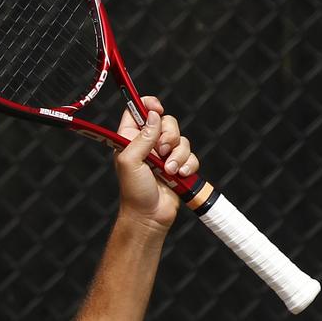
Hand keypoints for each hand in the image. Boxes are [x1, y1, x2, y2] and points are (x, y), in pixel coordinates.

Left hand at [113, 96, 199, 231]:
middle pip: (166, 121)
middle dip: (169, 135)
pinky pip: (191, 155)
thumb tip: (153, 116)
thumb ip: (142, 137)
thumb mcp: (130, 161)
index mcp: (130, 138)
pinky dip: (187, 165)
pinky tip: (179, 175)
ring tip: (169, 171)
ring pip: (181, 139)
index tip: (157, 109)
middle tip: (161, 151)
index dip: (148, 105)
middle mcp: (148, 143)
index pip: (137, 111)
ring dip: (177, 155)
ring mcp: (164, 154)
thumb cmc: (134, 191)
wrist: (150, 215)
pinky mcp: (179, 165)